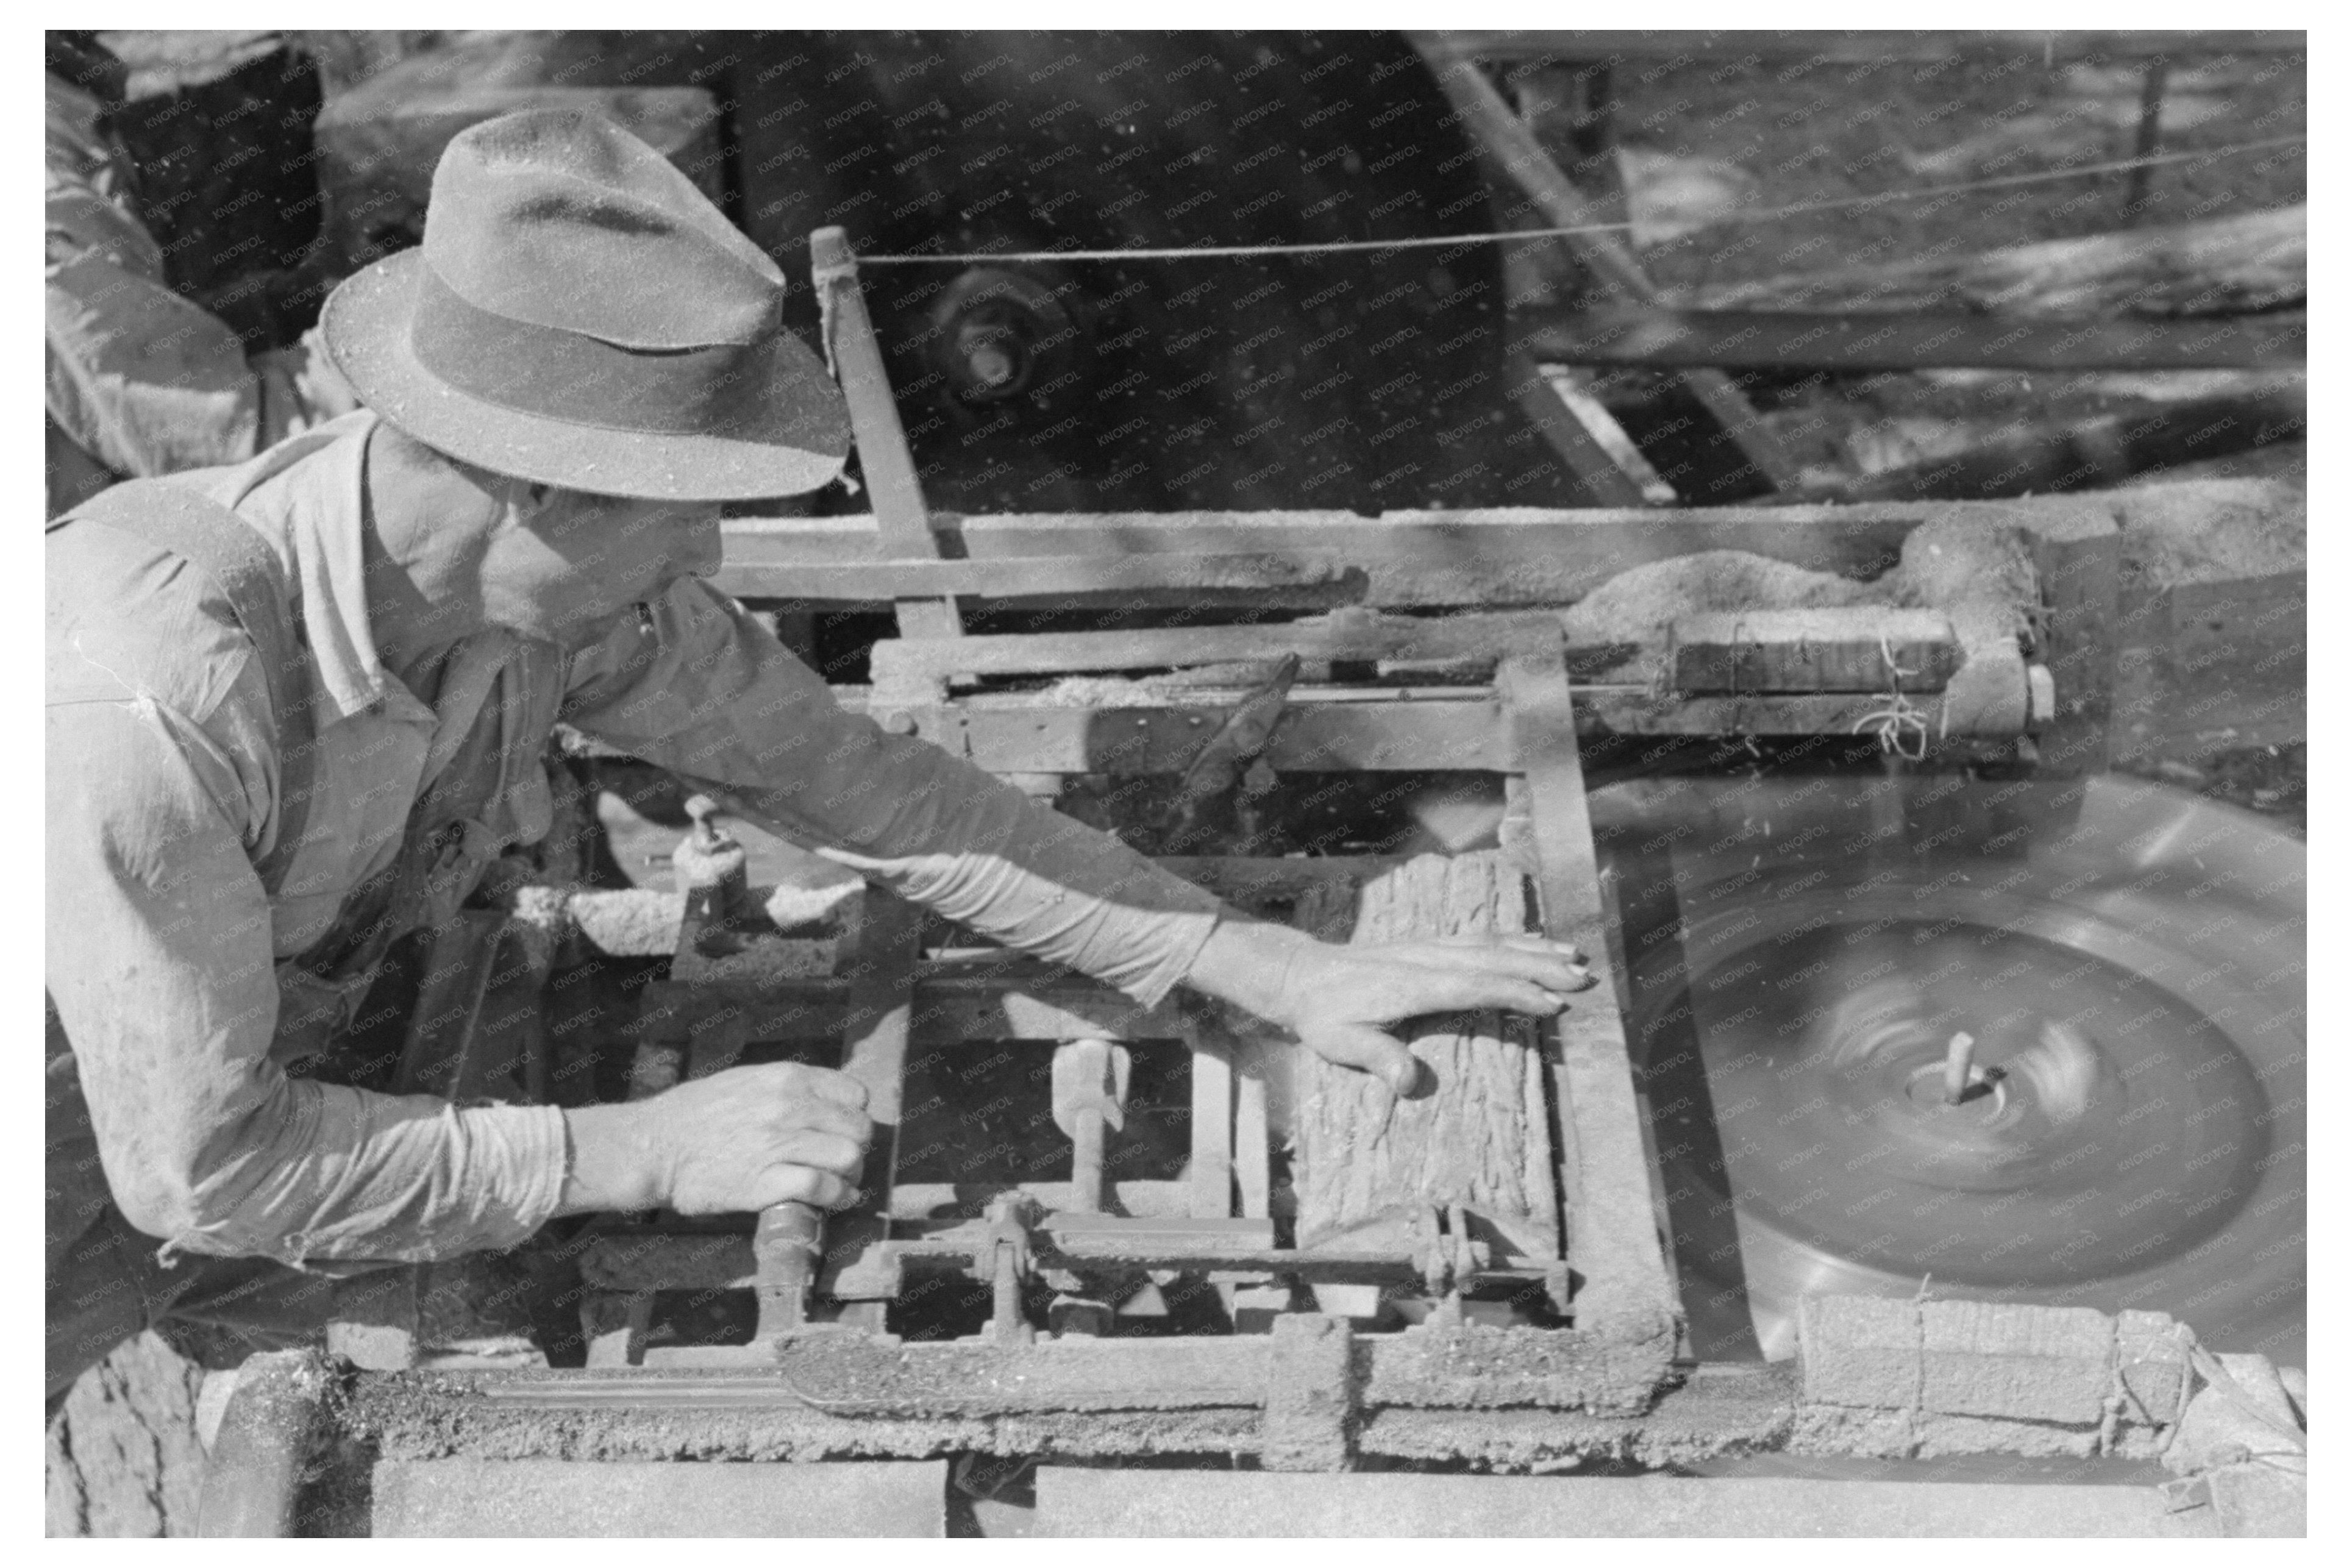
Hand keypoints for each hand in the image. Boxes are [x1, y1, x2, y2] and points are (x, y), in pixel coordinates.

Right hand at [559, 1062, 872, 1216]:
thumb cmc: (693, 1114)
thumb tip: (822, 1104)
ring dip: (851, 1175)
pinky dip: (837, 1198)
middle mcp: (789, 1106)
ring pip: (848, 1158)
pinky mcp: (766, 1182)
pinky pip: (823, 1188)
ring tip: (841, 1183)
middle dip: (857, 1149)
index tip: (843, 1131)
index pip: (855, 1095)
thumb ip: (787, 1089)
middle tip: (842, 1162)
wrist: (653, 1146)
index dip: (854, 1116)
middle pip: (858, 1129)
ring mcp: (778, 1144)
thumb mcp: (745, 1081)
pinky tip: (835, 1202)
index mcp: (786, 1078)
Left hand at [1185, 918, 1594, 1094]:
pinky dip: (1513, 937)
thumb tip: (1409, 1083)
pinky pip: (1479, 937)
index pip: (1473, 987)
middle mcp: (1426, 958)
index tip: (1553, 1003)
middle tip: (1584, 978)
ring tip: (1575, 955)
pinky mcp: (1429, 944)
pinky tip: (1537, 939)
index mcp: (1411, 984)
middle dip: (1540, 968)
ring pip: (1491, 943)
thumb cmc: (1324, 1016)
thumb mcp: (1339, 1044)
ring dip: (1534, 949)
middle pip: (1493, 959)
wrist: (1302, 976)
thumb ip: (1376, 1059)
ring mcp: (1429, 946)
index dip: (1514, 993)